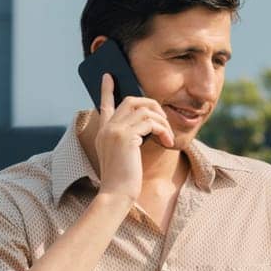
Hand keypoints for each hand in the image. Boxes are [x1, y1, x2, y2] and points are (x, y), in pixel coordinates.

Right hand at [93, 72, 173, 201]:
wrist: (116, 194)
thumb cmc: (124, 180)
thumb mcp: (124, 156)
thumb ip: (130, 139)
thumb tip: (147, 126)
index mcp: (103, 132)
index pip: (104, 104)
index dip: (107, 90)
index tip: (109, 76)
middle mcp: (106, 128)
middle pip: (131, 101)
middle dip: (152, 106)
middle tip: (163, 120)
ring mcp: (114, 130)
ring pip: (144, 110)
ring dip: (161, 121)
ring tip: (167, 137)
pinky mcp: (125, 136)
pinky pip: (150, 122)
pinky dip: (162, 130)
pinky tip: (166, 142)